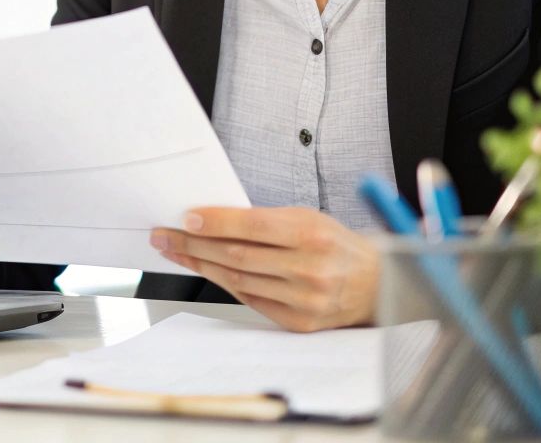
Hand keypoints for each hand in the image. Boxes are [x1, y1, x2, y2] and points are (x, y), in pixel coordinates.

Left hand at [151, 206, 378, 331]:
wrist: (376, 284)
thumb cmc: (336, 245)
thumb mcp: (309, 219)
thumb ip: (268, 221)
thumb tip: (213, 220)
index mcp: (312, 234)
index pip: (252, 226)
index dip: (216, 222)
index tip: (186, 218)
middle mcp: (309, 268)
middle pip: (237, 256)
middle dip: (194, 244)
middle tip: (164, 235)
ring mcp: (304, 299)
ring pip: (239, 280)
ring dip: (201, 265)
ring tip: (175, 251)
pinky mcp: (299, 322)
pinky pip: (251, 300)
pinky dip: (224, 284)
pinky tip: (205, 271)